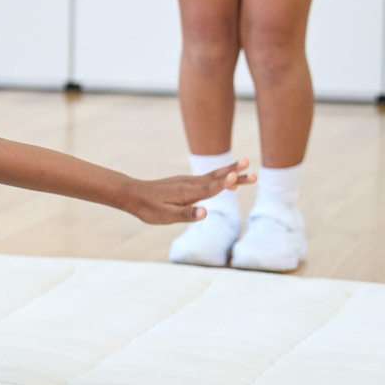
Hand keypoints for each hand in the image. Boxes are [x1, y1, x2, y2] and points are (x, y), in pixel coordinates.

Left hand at [124, 159, 253, 224]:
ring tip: (248, 172)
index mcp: (187, 192)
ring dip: (231, 173)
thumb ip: (186, 214)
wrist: (132, 194)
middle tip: (252, 168)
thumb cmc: (148, 208)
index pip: (210, 188)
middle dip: (234, 173)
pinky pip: (208, 179)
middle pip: (216, 178)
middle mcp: (190, 184)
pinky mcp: (186, 183)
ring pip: (213, 177)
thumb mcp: (165, 216)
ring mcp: (188, 182)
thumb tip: (205, 213)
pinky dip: (221, 179)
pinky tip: (229, 183)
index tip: (237, 175)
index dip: (224, 183)